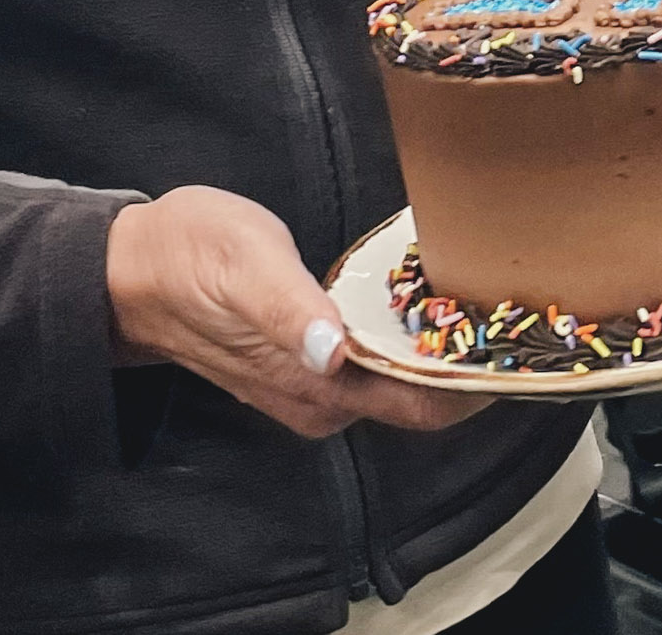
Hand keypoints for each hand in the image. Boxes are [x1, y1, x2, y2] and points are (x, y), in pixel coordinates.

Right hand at [106, 188, 486, 438]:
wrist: (135, 270)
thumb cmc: (192, 255)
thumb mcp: (246, 266)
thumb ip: (291, 313)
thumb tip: (332, 352)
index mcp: (317, 384)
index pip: (420, 406)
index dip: (476, 385)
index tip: (524, 346)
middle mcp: (323, 399)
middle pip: (421, 400)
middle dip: (472, 367)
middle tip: (525, 311)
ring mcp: (316, 386)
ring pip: (402, 384)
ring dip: (445, 353)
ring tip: (495, 301)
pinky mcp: (309, 365)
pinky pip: (379, 367)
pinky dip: (412, 343)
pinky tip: (437, 305)